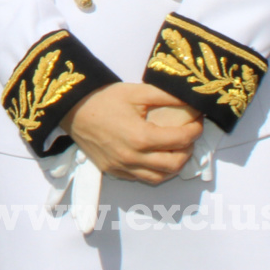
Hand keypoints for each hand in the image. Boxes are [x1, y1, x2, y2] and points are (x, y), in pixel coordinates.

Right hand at [61, 83, 203, 183]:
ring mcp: (123, 167)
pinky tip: (156, 159)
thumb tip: (188, 98)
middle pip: (174, 164)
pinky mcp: (113, 171)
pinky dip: (155, 172)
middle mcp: (134, 158)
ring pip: (159, 177)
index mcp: (141, 137)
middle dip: (188, 150)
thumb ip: (164, 96)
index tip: (198, 122)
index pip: (179, 139)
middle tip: (189, 137)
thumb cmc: (102, 98)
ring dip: (174, 166)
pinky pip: (141, 178)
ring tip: (176, 150)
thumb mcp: (134, 91)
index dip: (194, 130)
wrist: (71, 109)